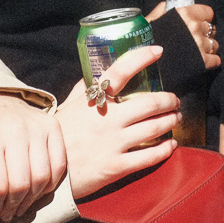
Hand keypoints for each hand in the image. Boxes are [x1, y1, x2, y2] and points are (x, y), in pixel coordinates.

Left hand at [0, 93, 67, 222]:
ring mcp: (36, 127)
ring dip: (32, 200)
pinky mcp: (52, 126)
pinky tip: (37, 191)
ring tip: (21, 206)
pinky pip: (59, 164)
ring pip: (42, 177)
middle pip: (21, 184)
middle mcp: (15, 129)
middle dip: (13, 206)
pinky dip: (51, 184)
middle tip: (7, 214)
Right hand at [55, 46, 181, 198]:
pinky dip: (166, 148)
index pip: (120, 71)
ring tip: (175, 117)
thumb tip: (96, 73)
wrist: (48, 172)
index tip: (157, 51)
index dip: (141, 58)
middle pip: (149, 103)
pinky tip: (171, 144)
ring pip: (154, 128)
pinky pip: (150, 156)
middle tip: (174, 100)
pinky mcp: (117, 166)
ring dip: (171, 120)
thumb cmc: (59, 136)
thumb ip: (84, 90)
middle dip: (169, 100)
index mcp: (93, 100)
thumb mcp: (69, 106)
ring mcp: (113, 143)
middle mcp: (106, 119)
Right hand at [147, 1, 220, 69]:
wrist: (143, 64)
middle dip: (204, 34)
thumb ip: (161, 11)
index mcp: (184, 15)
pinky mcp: (203, 62)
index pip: (207, 12)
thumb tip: (167, 5)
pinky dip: (210, 62)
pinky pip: (216, 60)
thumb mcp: (150, 21)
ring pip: (214, 45)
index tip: (199, 22)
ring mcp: (199, 45)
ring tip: (196, 53)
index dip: (203, 17)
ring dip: (207, 48)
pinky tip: (200, 62)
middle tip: (194, 40)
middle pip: (211, 29)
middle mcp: (194, 28)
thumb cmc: (146, 42)